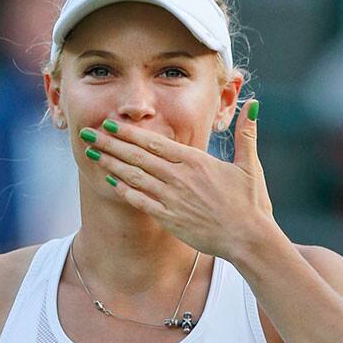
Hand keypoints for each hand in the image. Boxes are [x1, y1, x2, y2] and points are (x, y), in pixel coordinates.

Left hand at [78, 99, 276, 260]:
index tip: (110, 124)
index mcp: (195, 161)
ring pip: (135, 177)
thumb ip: (246, 133)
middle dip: (111, 144)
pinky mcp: (170, 219)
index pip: (155, 142)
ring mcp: (173, 199)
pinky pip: (141, 202)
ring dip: (111, 164)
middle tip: (89, 134)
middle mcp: (180, 177)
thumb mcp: (250, 164)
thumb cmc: (251, 203)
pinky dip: (125, 191)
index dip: (130, 133)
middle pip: (138, 157)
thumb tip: (253, 104)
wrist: (248, 238)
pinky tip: (111, 182)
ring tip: (92, 154)